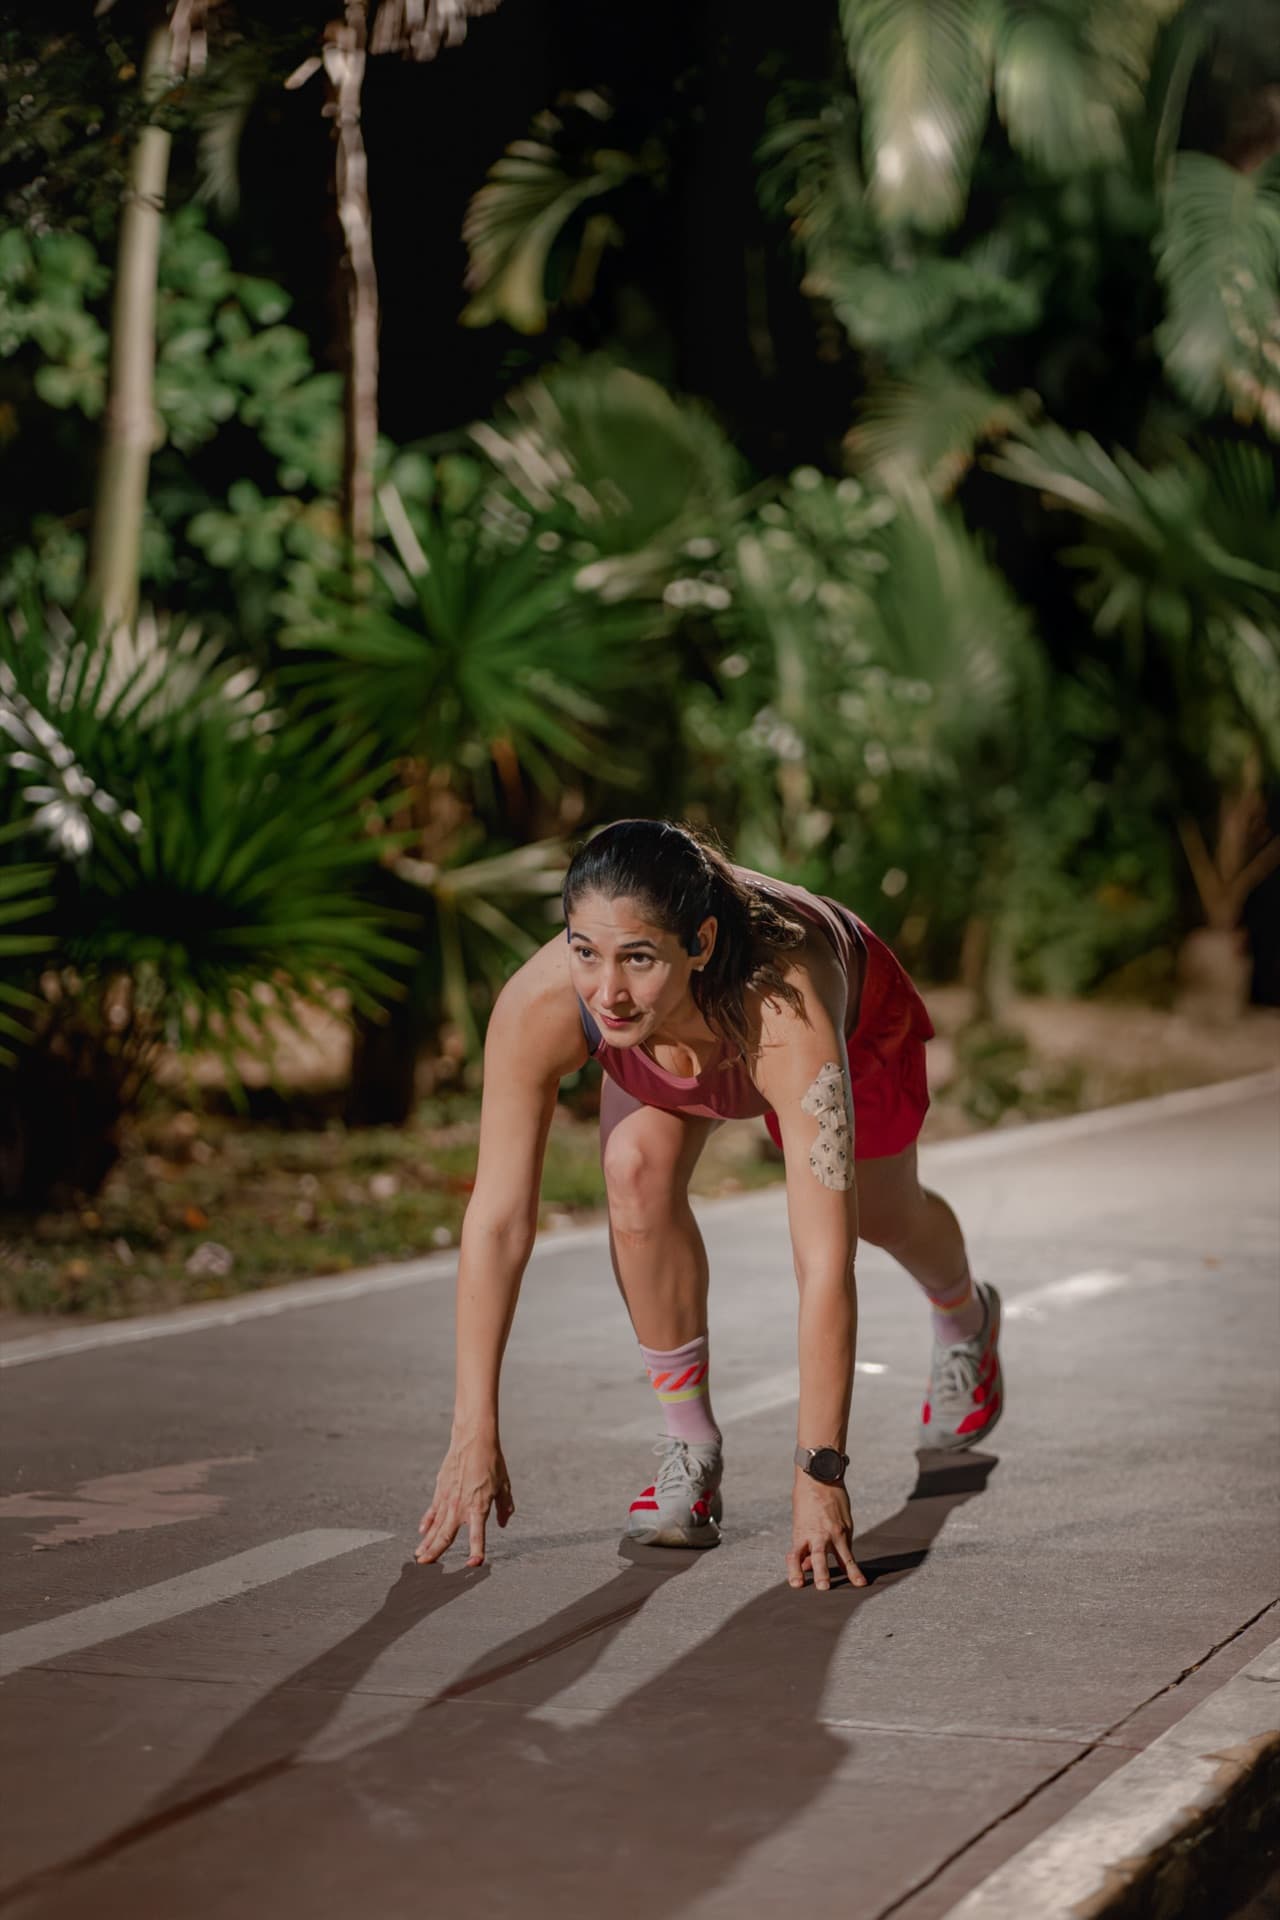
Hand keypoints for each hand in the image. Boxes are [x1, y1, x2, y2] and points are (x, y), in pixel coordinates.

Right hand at [416, 1437, 513, 1567]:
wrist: (473, 1440)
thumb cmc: (492, 1462)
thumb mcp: (504, 1485)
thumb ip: (504, 1507)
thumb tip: (503, 1524)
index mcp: (479, 1507)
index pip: (477, 1535)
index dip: (476, 1551)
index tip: (474, 1564)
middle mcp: (460, 1506)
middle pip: (445, 1536)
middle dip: (435, 1553)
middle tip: (425, 1566)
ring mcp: (448, 1499)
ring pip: (435, 1526)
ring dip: (427, 1542)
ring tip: (419, 1556)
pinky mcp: (440, 1490)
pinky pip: (432, 1511)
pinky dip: (427, 1522)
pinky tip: (422, 1532)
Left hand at [787, 1473, 866, 1591]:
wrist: (820, 1476)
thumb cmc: (806, 1500)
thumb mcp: (800, 1522)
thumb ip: (804, 1545)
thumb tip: (808, 1566)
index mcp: (802, 1533)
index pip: (795, 1556)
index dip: (794, 1571)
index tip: (796, 1584)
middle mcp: (818, 1534)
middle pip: (818, 1556)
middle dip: (821, 1573)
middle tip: (823, 1587)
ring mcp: (834, 1531)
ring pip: (843, 1554)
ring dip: (849, 1571)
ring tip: (858, 1583)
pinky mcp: (846, 1528)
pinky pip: (848, 1549)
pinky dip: (851, 1563)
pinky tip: (857, 1577)